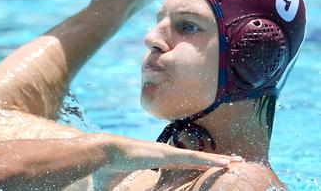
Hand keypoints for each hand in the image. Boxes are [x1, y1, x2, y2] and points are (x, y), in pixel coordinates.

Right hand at [104, 133, 242, 171]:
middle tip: (231, 161)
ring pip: (199, 157)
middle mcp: (163, 153)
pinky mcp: (168, 154)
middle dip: (213, 159)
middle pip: (194, 157)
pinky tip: (227, 162)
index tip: (206, 165)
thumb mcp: (112, 186)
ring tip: (238, 161)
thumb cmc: (104, 168)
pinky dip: (213, 160)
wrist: (100, 153)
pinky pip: (195, 158)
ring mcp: (167, 152)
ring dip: (218, 159)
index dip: (195, 163)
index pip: (179, 162)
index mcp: (153, 159)